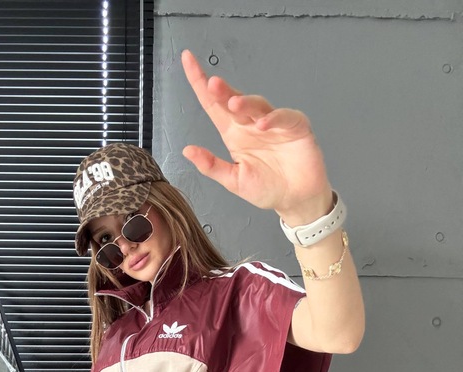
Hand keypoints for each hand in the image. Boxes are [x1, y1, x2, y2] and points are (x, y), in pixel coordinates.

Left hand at [180, 50, 332, 220]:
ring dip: (246, 102)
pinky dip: (273, 118)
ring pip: (257, 105)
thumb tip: (187, 150)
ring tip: (234, 105)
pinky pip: (284, 117)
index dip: (200, 83)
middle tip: (213, 83)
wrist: (296, 200)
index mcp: (234, 134)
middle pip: (234, 99)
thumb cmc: (267, 189)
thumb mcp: (234, 181)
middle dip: (223, 90)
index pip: (213, 105)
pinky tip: (261, 125)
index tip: (187, 60)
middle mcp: (251, 124)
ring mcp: (273, 123)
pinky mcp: (295, 126)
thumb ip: (211, 166)